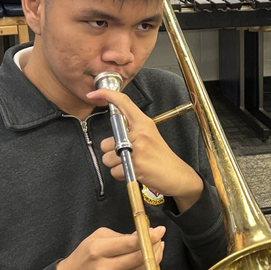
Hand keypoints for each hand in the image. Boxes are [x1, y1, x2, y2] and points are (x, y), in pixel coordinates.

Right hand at [56, 226, 165, 269]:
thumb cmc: (83, 256)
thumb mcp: (97, 238)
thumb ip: (121, 236)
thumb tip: (143, 234)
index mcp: (99, 250)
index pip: (131, 244)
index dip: (150, 236)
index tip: (160, 230)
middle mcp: (107, 267)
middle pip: (141, 257)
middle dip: (156, 245)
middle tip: (160, 236)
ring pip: (144, 268)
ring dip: (156, 255)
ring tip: (158, 245)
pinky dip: (150, 266)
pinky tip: (152, 257)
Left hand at [87, 87, 203, 208]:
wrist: (176, 175)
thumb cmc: (162, 158)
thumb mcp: (151, 135)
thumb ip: (134, 130)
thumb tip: (115, 132)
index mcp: (144, 123)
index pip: (124, 103)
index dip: (107, 95)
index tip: (93, 93)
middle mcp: (140, 133)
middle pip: (106, 141)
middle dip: (112, 153)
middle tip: (128, 156)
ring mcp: (137, 149)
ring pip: (108, 158)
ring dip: (116, 165)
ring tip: (131, 164)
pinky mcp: (135, 164)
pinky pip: (114, 171)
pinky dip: (121, 175)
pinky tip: (133, 172)